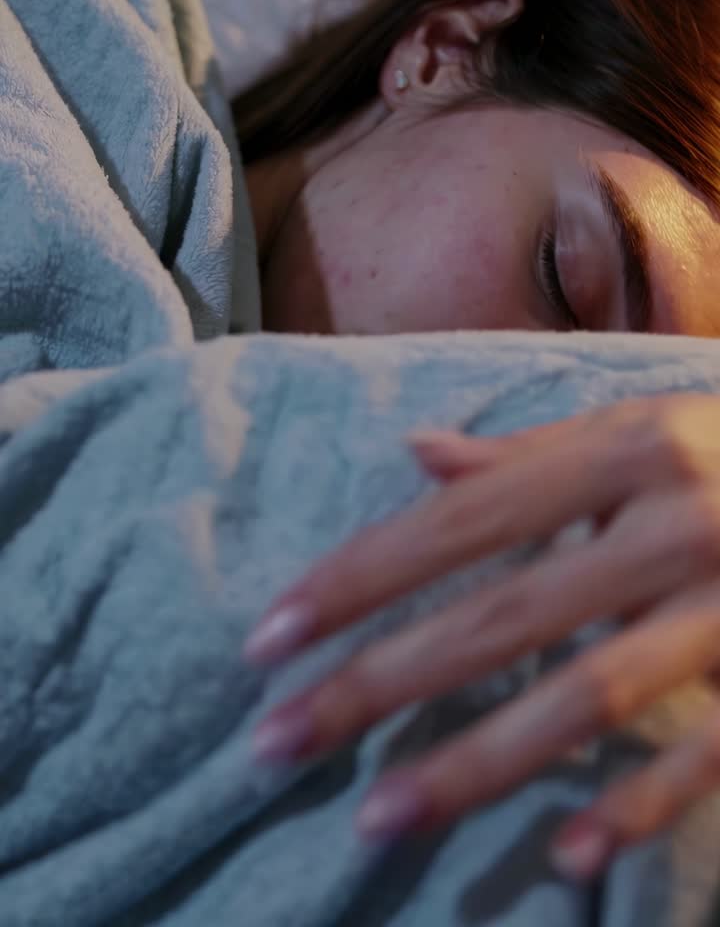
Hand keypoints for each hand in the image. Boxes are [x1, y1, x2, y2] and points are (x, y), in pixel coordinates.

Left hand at [244, 394, 719, 879]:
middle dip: (382, 680)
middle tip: (276, 740)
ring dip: (480, 762)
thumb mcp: (643, 428)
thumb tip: (417, 453)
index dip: (363, 574)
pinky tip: (564, 855)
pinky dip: (640, 801)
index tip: (270, 635)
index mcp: (630, 447)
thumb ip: (533, 455)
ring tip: (375, 817)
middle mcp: (677, 519)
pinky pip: (712, 748)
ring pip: (591, 695)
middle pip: (507, 614)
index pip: (466, 518)